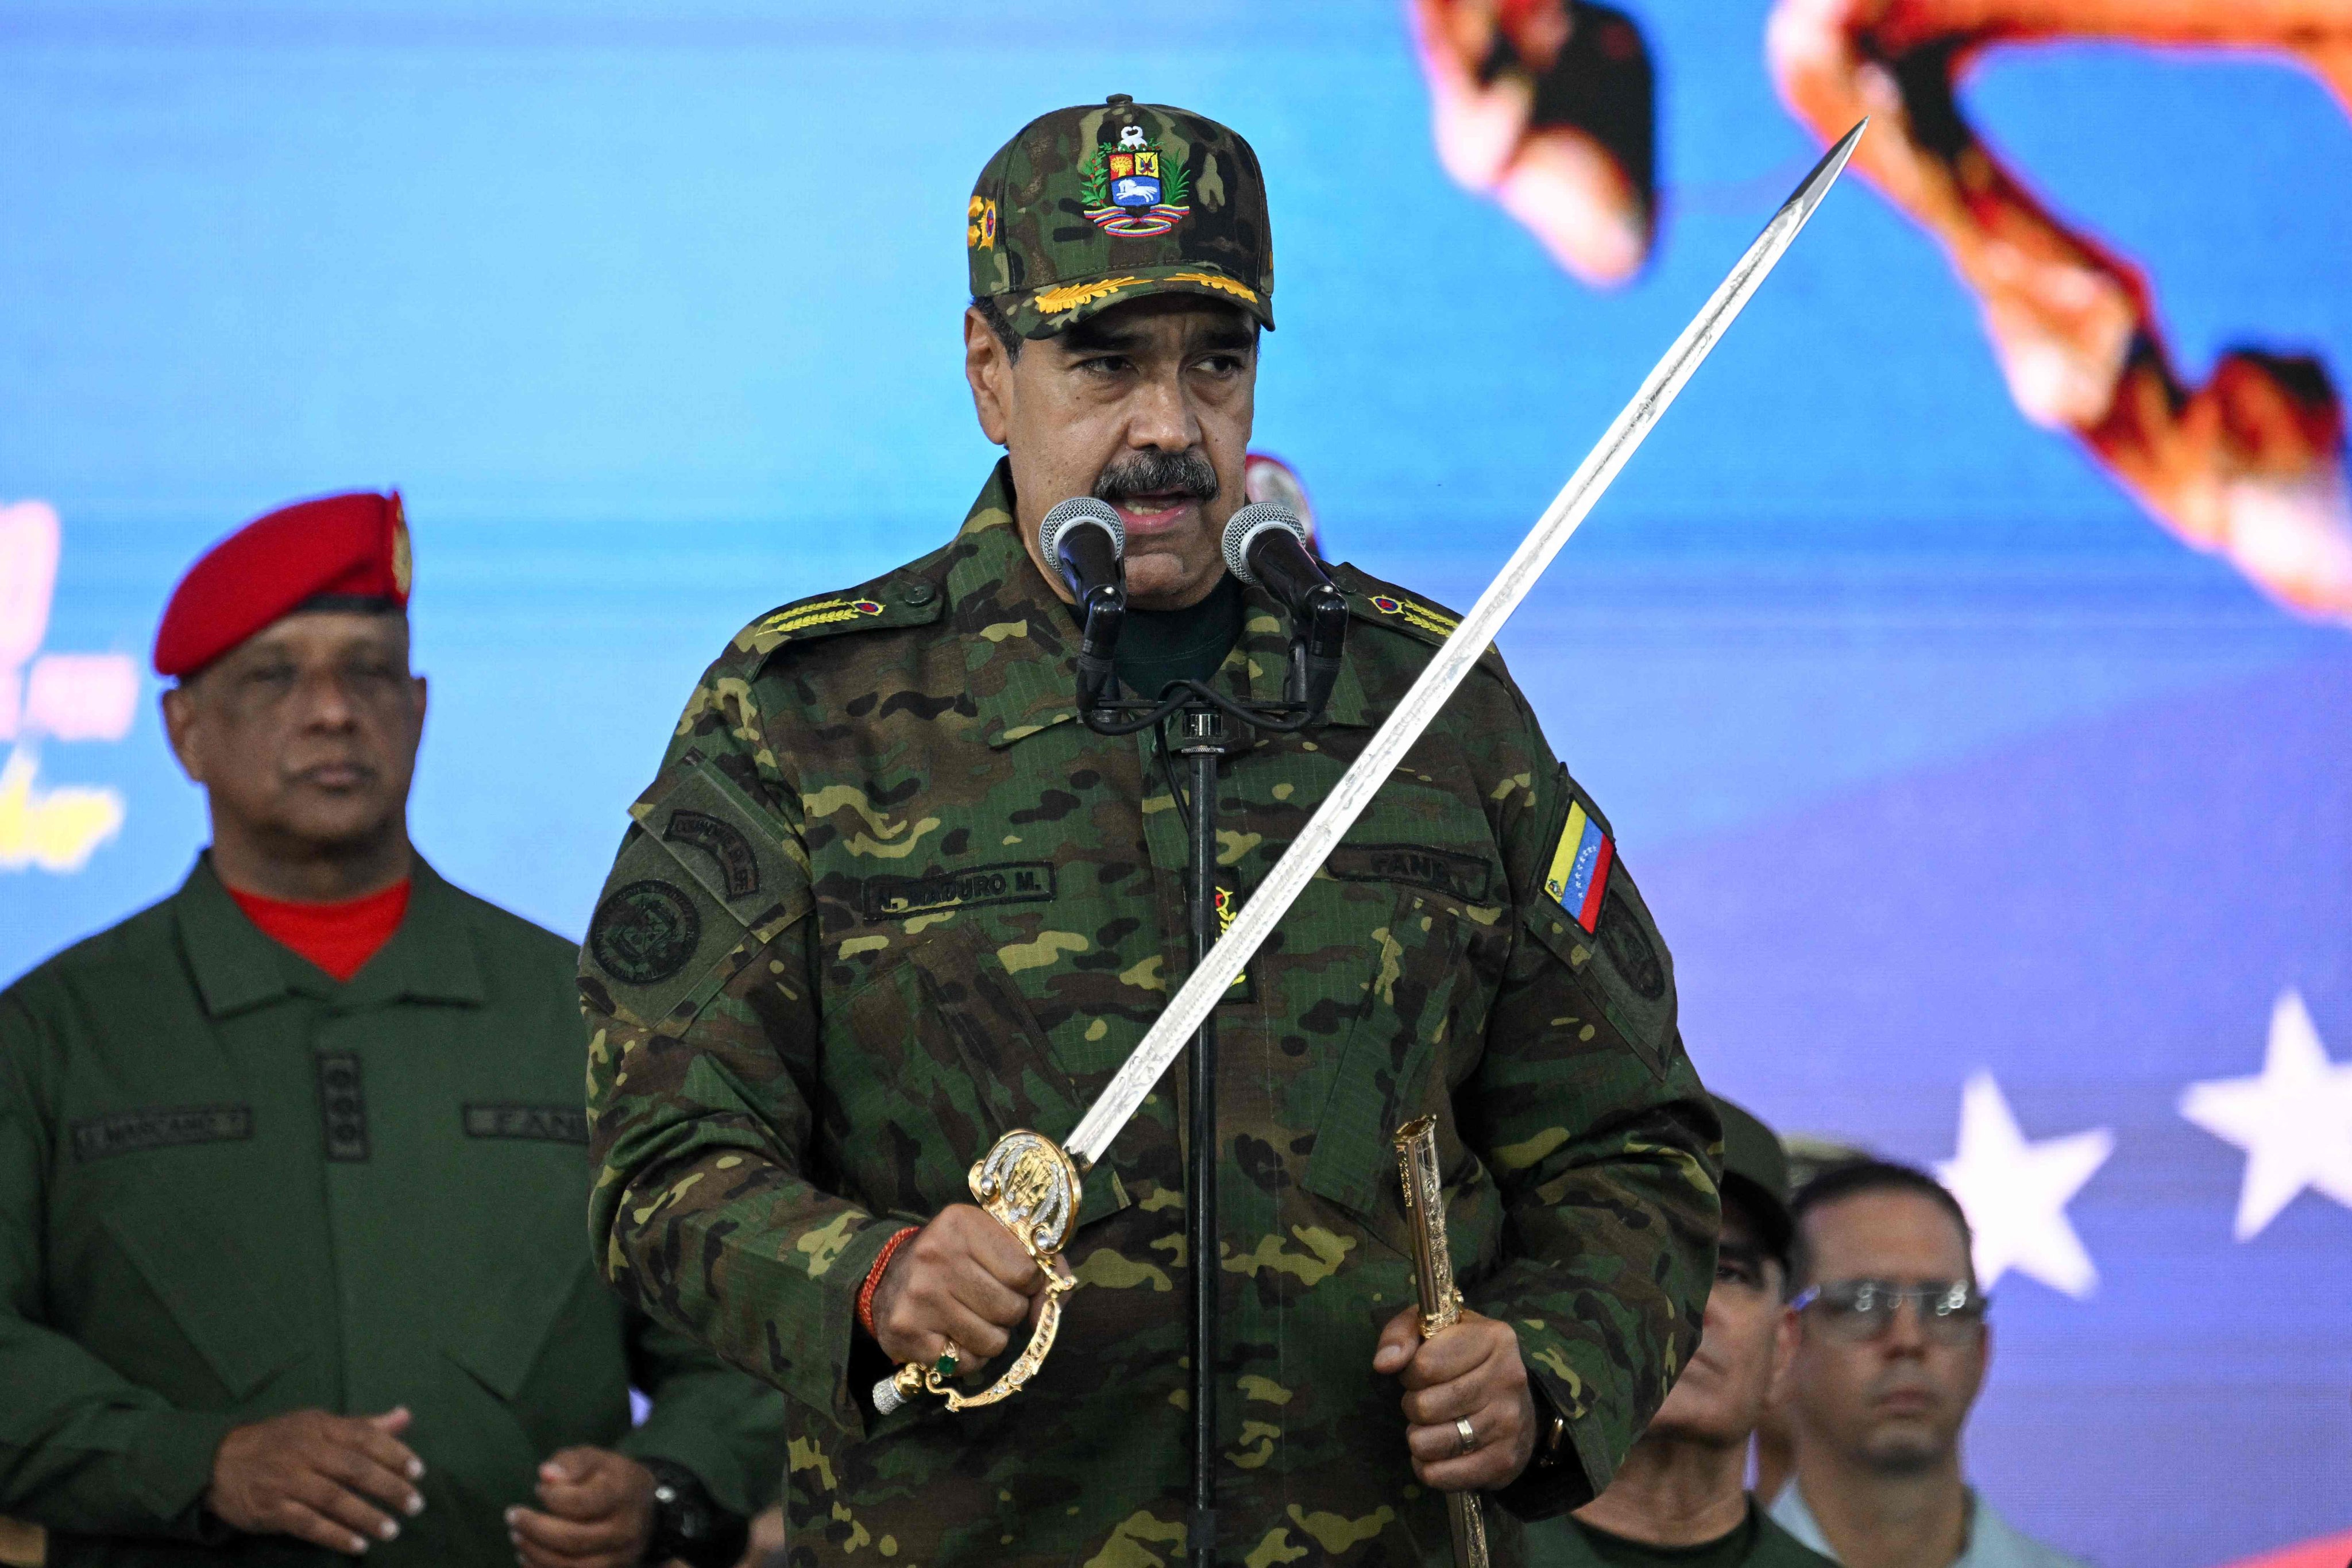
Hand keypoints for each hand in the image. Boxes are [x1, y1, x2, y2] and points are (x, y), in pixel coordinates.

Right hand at [205, 1406, 423, 1554]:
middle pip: (354, 1469)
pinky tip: (358, 1545)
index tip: (418, 1472)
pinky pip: (308, 1524)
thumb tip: (405, 1416)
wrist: (219, 1462)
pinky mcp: (271, 1509)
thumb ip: (362, 1425)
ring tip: (392, 1530)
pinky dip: (335, 1536)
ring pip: (333, 1499)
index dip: (394, 1453)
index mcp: (320, 1427)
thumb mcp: (317, 1425)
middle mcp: (304, 1451)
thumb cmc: (279, 1442)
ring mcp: (287, 1481)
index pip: (364, 1437)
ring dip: (366, 1517)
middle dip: (389, 1487)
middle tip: (416, 1505)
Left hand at [507, 1447, 654, 1567]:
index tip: (538, 1488)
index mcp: (623, 1492)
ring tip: (517, 1536)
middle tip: (512, 1516)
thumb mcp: (594, 1459)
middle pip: (573, 1539)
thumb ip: (570, 1463)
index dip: (552, 1498)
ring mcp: (620, 1556)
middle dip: (535, 1529)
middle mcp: (626, 1529)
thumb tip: (546, 1474)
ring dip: (535, 1553)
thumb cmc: (608, 1477)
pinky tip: (527, 1554)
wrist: (642, 1506)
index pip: (581, 1503)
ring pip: (571, 1566)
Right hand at [868, 1203, 1047, 1369]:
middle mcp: (936, 1256)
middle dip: (1008, 1312)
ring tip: (968, 1317)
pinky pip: (966, 1363)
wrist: (887, 1278)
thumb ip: (1038, 1264)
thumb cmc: (954, 1259)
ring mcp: (919, 1296)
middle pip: (1010, 1308)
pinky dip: (967, 1357)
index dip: (1028, 1283)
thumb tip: (1057, 1300)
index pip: (1025, 1271)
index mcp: (961, 1223)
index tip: (1014, 1281)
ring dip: (990, 1337)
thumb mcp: (992, 1242)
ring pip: (993, 1341)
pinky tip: (950, 1335)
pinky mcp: (906, 1333)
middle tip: (986, 1301)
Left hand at [1373, 1307, 1537, 1491]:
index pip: (1425, 1365)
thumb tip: (1383, 1364)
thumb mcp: (1434, 1329)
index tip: (1419, 1374)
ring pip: (1430, 1443)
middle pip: (1426, 1406)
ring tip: (1430, 1427)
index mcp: (1493, 1338)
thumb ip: (1401, 1334)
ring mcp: (1509, 1423)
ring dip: (1418, 1437)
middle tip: (1424, 1402)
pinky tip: (1435, 1454)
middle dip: (1412, 1406)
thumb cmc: (1465, 1359)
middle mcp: (1508, 1379)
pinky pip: (1441, 1476)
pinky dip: (1427, 1468)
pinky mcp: (1503, 1461)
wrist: (1518, 1404)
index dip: (1410, 1373)